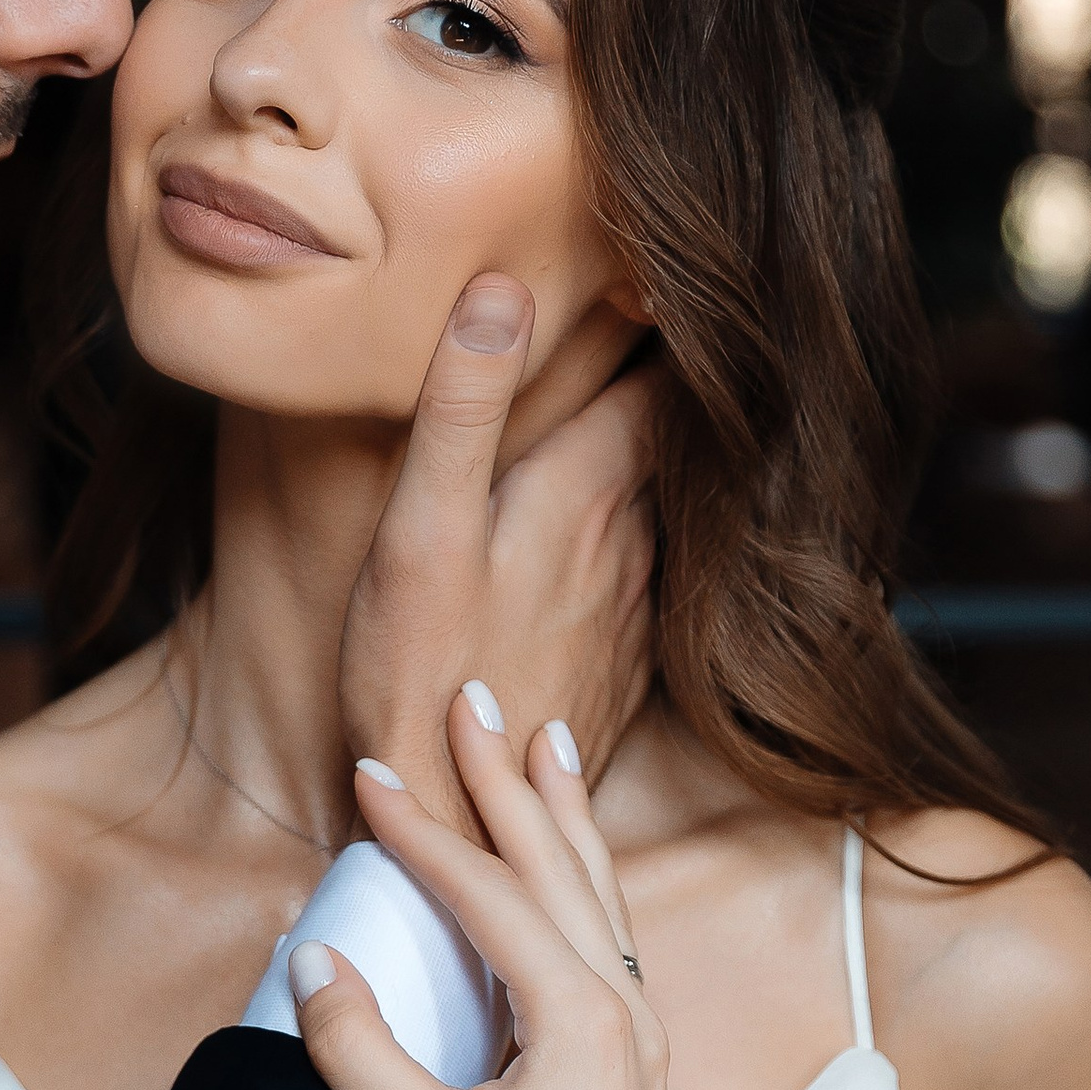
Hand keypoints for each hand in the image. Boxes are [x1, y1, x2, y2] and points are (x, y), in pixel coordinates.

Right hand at [290, 688, 666, 1089]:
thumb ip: (361, 1051)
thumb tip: (313, 956)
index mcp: (583, 1018)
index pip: (491, 895)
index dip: (424, 832)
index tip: (369, 773)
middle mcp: (625, 1013)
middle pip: (562, 865)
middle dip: (509, 780)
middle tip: (474, 696)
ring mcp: (640, 1042)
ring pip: (599, 894)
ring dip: (562, 815)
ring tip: (546, 742)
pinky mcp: (634, 1073)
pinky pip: (610, 937)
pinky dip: (582, 879)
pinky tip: (573, 873)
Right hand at [337, 276, 656, 833]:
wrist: (464, 827)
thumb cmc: (423, 674)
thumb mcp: (421, 529)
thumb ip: (461, 405)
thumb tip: (501, 284)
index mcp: (586, 489)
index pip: (655, 371)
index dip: (660, 313)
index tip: (659, 262)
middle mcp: (631, 539)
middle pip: (669, 433)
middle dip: (662, 379)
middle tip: (646, 317)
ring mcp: (635, 606)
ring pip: (665, 503)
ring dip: (655, 458)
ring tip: (629, 411)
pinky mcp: (624, 665)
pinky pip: (649, 576)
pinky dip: (638, 539)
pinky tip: (603, 542)